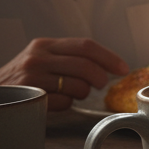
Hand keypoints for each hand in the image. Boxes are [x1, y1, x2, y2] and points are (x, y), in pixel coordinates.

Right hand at [0, 38, 128, 111]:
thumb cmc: (24, 79)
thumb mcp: (41, 59)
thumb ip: (67, 57)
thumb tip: (108, 65)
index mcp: (44, 44)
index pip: (86, 45)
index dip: (109, 57)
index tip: (123, 69)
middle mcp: (38, 57)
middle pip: (86, 66)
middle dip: (100, 78)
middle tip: (101, 86)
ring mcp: (33, 76)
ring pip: (78, 86)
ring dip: (82, 93)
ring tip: (71, 93)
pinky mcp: (31, 95)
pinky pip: (64, 102)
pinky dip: (66, 104)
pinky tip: (55, 101)